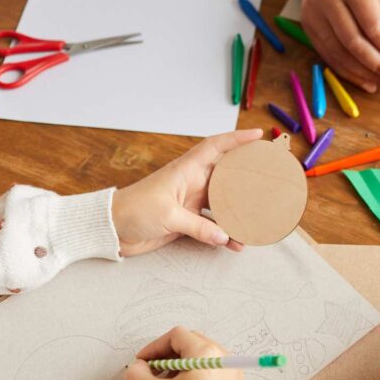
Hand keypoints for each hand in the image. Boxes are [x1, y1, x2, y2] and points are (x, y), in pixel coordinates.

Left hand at [111, 129, 262, 256]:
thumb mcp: (167, 215)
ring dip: (238, 211)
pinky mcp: (187, 221)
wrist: (110, 229)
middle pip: (226, 175)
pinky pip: (212, 225)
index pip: (215, 147)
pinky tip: (235, 243)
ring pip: (223, 203)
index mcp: (185, 171)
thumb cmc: (133, 211)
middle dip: (247, 175)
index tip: (257, 136)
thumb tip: (224, 236)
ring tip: (257, 219)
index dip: (236, 139)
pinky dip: (224, 234)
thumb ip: (198, 226)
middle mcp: (191, 183)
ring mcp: (190, 202)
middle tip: (268, 178)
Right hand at [124, 327, 243, 379]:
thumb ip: (138, 375)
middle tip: (151, 372)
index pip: (176, 336)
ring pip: (202, 358)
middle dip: (167, 355)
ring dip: (180, 366)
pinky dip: (195, 375)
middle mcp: (225, 358)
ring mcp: (233, 374)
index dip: (154, 347)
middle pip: (191, 343)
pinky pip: (212, 372)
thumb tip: (135, 368)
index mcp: (207, 353)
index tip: (141, 363)